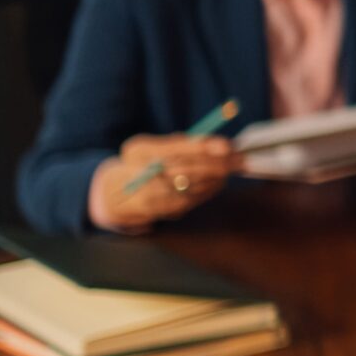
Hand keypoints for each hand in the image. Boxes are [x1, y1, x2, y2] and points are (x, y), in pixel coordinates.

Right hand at [86, 134, 239, 231]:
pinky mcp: (161, 212)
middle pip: (187, 169)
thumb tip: (218, 143)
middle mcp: (141, 173)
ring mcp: (150, 196)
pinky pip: (191, 201)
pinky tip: (220, 182)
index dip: (202, 147)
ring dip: (217, 177)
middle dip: (218, 164)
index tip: (227, 146)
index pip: (175, 148)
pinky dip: (208, 190)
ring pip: (193, 186)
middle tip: (241, 159)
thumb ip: (181, 143)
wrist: (114, 195)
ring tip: (235, 168)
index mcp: (139, 151)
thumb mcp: (153, 147)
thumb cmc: (141, 163)